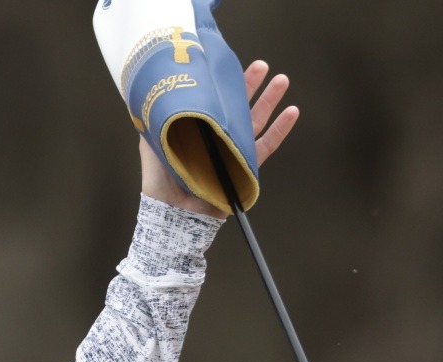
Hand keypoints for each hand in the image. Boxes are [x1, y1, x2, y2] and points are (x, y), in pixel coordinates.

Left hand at [141, 59, 300, 216]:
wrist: (172, 214)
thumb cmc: (161, 185)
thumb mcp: (153, 148)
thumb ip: (154, 126)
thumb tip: (151, 101)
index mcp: (198, 132)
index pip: (214, 104)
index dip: (223, 86)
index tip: (229, 68)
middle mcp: (217, 139)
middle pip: (238, 108)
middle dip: (250, 86)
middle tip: (261, 65)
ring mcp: (232, 152)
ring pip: (255, 121)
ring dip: (270, 100)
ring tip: (282, 80)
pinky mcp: (244, 168)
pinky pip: (266, 146)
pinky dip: (280, 130)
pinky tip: (292, 111)